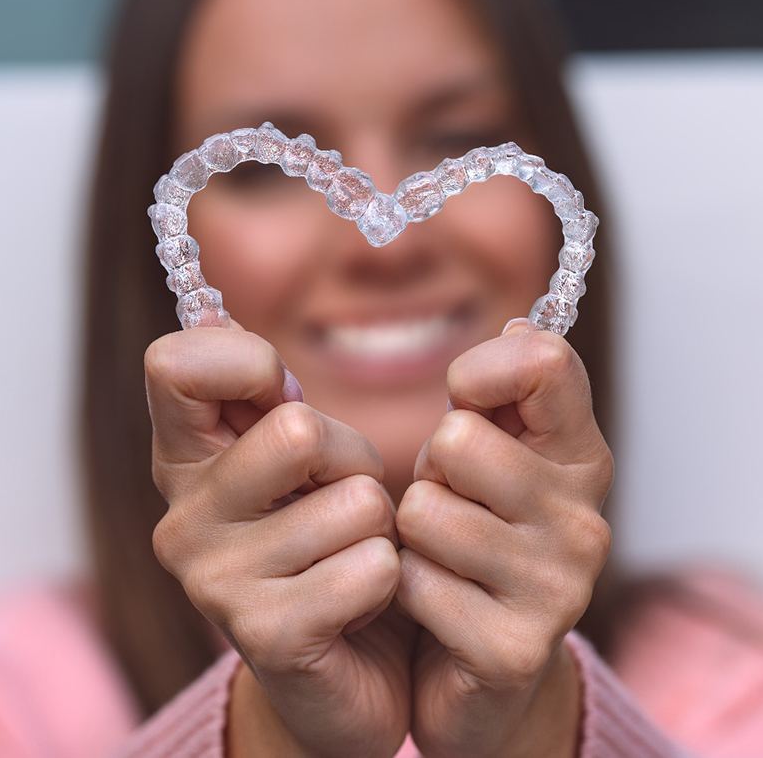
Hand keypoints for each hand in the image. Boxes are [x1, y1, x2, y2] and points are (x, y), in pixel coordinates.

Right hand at [144, 318, 415, 757]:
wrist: (346, 667)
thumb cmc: (330, 539)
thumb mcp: (298, 458)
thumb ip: (266, 395)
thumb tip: (218, 315)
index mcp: (185, 462)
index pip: (175, 365)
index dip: (247, 362)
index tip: (281, 398)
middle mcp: (182, 521)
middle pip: (298, 431)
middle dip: (352, 459)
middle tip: (342, 500)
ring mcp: (216, 583)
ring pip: (357, 502)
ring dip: (379, 526)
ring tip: (350, 555)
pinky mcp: (268, 637)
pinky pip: (374, 567)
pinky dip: (391, 579)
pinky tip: (361, 605)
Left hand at [393, 319, 613, 757]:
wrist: (476, 661)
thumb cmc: (473, 536)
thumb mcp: (488, 456)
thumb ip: (505, 394)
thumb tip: (520, 325)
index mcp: (580, 457)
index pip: (544, 363)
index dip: (482, 370)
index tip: (463, 399)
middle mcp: (583, 518)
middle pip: (457, 440)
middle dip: (430, 472)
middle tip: (448, 503)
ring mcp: (557, 587)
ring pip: (423, 511)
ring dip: (411, 534)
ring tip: (440, 553)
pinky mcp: (514, 647)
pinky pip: (411, 581)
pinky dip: (403, 588)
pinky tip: (434, 604)